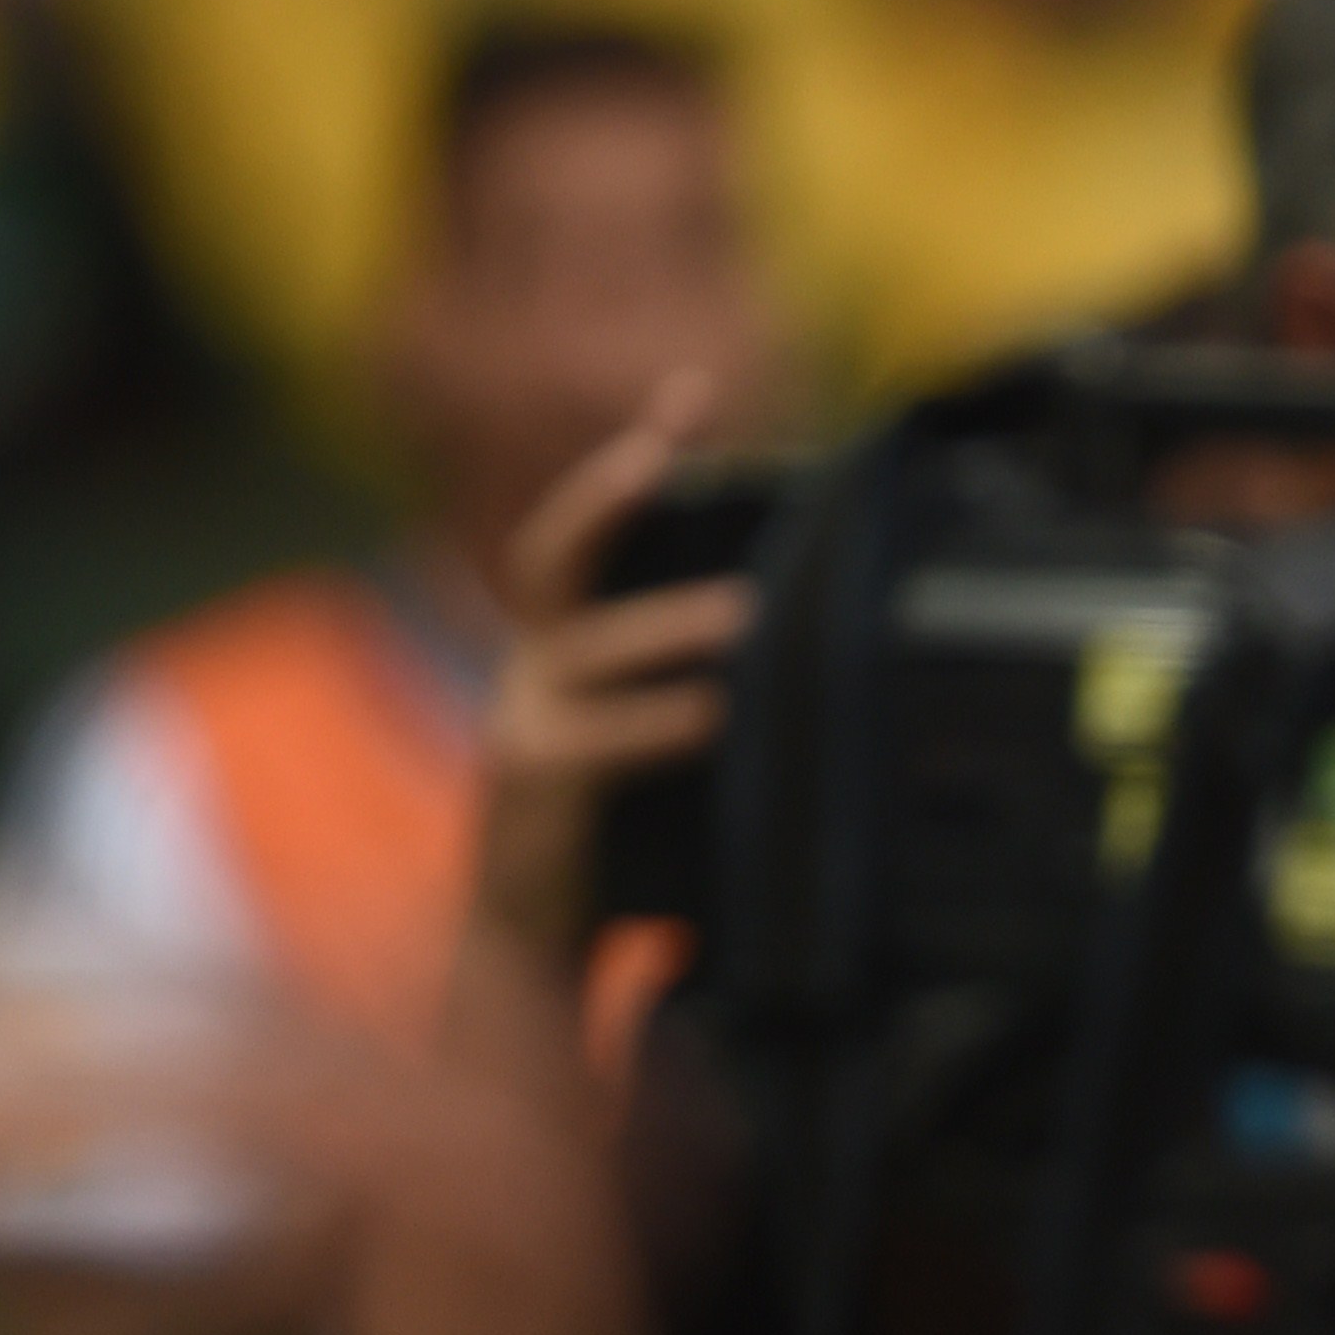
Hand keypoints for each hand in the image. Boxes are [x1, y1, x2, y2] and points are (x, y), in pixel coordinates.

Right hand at [476, 372, 752, 951]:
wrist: (534, 938)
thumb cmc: (618, 834)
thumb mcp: (656, 743)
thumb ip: (704, 687)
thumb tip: (812, 638)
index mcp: (564, 647)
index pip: (591, 534)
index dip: (632, 458)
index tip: (691, 395)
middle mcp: (531, 665)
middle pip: (548, 556)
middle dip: (600, 497)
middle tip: (659, 457)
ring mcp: (522, 720)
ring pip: (587, 645)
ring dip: (665, 624)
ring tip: (742, 612)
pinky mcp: (532, 782)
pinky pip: (597, 738)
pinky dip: (656, 723)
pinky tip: (711, 714)